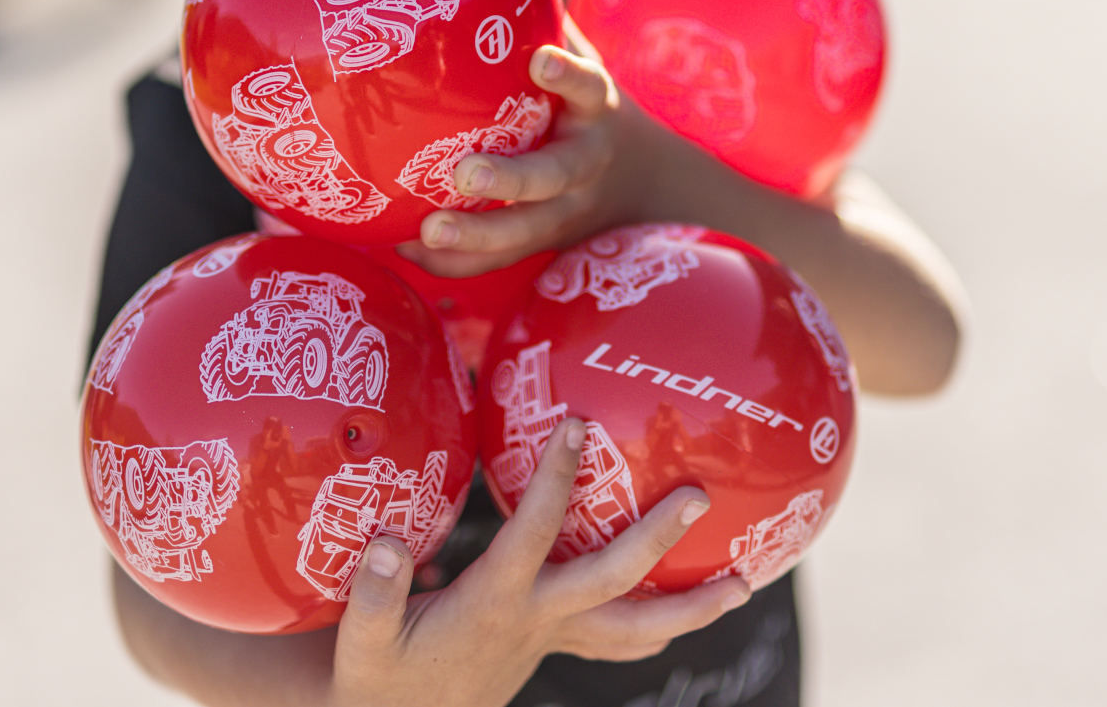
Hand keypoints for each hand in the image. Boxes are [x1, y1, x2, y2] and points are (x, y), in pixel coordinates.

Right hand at [328, 419, 749, 706]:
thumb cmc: (378, 679)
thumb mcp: (363, 641)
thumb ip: (375, 592)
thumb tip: (391, 543)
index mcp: (495, 602)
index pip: (532, 531)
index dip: (553, 480)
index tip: (575, 427)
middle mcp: (537, 620)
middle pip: (613, 581)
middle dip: (659, 540)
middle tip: (701, 498)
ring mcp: (552, 639)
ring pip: (636, 628)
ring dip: (691, 608)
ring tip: (743, 584)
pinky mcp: (553, 647)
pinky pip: (618, 638)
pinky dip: (655, 625)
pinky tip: (682, 610)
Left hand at [398, 26, 647, 277]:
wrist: (646, 182)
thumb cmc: (584, 103)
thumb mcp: (578, 59)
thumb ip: (536, 17)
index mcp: (595, 111)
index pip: (589, 88)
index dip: (569, 76)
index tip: (542, 62)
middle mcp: (585, 165)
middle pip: (553, 178)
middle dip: (511, 179)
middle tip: (464, 172)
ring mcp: (567, 213)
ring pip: (526, 234)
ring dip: (476, 237)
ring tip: (424, 232)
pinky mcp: (546, 246)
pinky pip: (500, 263)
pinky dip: (456, 260)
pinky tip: (407, 251)